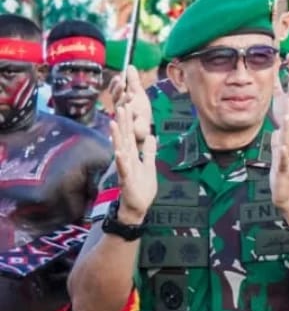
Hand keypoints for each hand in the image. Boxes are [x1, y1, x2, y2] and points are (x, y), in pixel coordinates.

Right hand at [109, 74, 157, 221]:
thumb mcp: (149, 165)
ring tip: (114, 123)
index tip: (128, 103)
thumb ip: (149, 151)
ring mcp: (125, 169)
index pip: (130, 134)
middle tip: (120, 104)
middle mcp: (126, 159)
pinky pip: (123, 169)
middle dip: (122, 122)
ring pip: (121, 150)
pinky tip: (119, 152)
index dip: (129, 120)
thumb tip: (151, 136)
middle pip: (124, 137)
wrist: (137, 207)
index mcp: (132, 155)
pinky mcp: (126, 180)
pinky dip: (121, 161)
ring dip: (118, 137)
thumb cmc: (141, 187)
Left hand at [269, 92, 288, 225]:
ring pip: (288, 134)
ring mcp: (288, 154)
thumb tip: (276, 130)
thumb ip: (278, 139)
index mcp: (288, 135)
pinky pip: (283, 157)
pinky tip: (281, 143)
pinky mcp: (284, 168)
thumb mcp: (278, 152)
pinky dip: (282, 149)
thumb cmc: (283, 174)